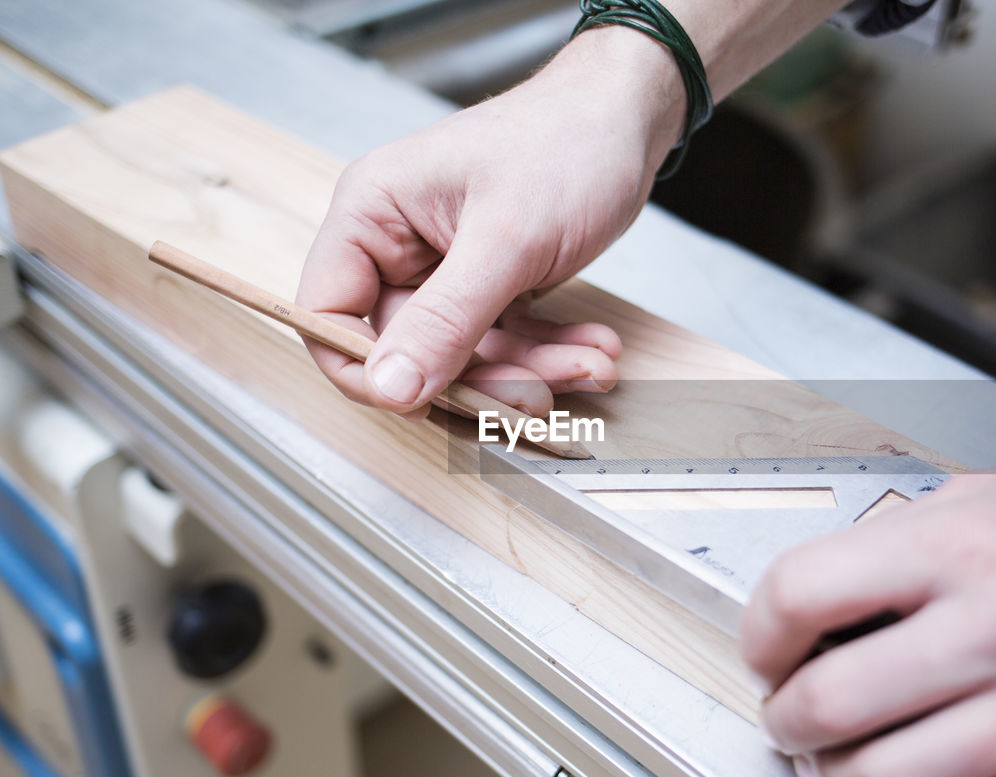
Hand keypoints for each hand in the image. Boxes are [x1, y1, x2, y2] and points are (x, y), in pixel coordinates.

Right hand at [296, 29, 683, 417]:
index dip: (363, 368)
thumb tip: (389, 386)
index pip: (328, 313)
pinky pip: (505, 340)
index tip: (419, 399)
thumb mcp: (507, 239)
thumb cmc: (566, 142)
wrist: (628, 119)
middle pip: (408, 350)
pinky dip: (550, 352)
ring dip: (532, 369)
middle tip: (537, 395)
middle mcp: (398, 244)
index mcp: (373, 214)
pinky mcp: (489, 284)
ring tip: (592, 362)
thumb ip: (445, 319)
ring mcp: (445, 268)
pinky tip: (594, 350)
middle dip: (481, 377)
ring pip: (466, 355)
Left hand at [741, 468, 995, 776]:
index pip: (802, 592)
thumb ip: (902, 539)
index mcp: (963, 546)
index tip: (769, 649)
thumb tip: (819, 598)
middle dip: (786, 720)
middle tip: (791, 717)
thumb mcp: (995, 495)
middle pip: (830, 702)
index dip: (760, 632)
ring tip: (842, 760)